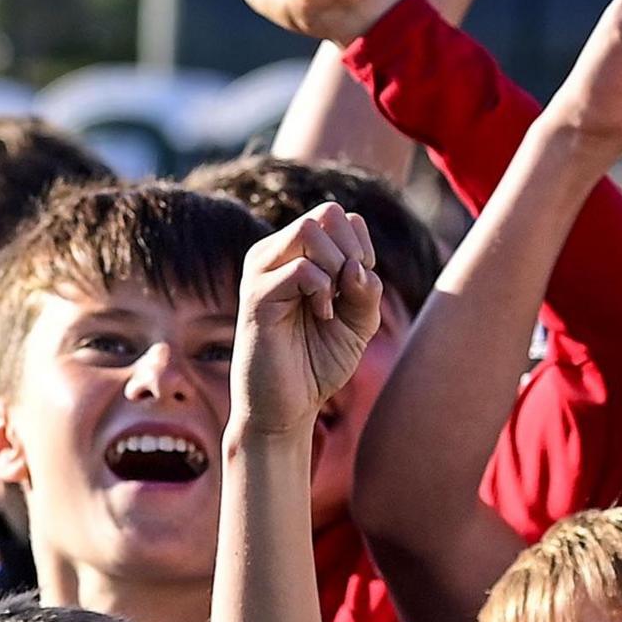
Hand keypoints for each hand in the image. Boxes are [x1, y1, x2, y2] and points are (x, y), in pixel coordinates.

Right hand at [231, 206, 386, 441]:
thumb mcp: (359, 323)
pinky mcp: (256, 296)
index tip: (357, 287)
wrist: (287, 408)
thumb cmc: (318, 363)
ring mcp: (261, 272)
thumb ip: (366, 289)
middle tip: (348, 293)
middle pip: (326, 214)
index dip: (361, 246)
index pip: (338, 216)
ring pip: (309, 230)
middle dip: (353, 251)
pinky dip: (323, 291)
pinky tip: (321, 317)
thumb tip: (356, 266)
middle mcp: (274, 254)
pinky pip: (301, 268)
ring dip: (337, 266)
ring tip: (332, 305)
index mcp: (295, 254)